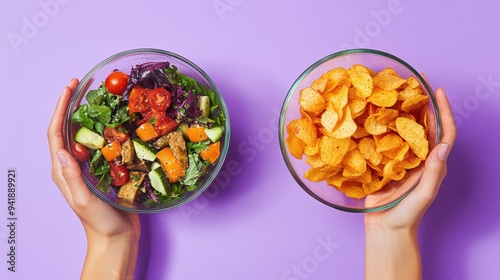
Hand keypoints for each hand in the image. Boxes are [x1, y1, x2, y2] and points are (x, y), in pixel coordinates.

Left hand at [47, 78, 139, 279]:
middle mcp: (72, 165)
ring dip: (87, 114)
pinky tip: (115, 121)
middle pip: (67, 129)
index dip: (60, 109)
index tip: (69, 88)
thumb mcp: (83, 200)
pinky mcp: (103, 170)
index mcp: (63, 170)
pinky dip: (104, 129)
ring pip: (83, 134)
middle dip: (70, 105)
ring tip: (96, 96)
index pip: (56, 134)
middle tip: (81, 84)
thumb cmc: (100, 222)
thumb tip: (62, 149)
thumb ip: (72, 176)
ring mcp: (87, 167)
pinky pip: (100, 144)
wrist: (117, 237)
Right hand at [364, 88, 456, 279]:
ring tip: (394, 92)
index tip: (438, 91)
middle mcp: (418, 156)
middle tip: (415, 82)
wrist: (385, 228)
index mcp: (432, 162)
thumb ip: (433, 172)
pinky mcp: (384, 162)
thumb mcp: (425, 194)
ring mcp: (401, 158)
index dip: (443, 111)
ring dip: (401, 110)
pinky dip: (380, 125)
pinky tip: (372, 114)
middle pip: (424, 125)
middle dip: (422, 103)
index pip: (444, 132)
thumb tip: (442, 145)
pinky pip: (384, 139)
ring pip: (404, 129)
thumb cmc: (408, 214)